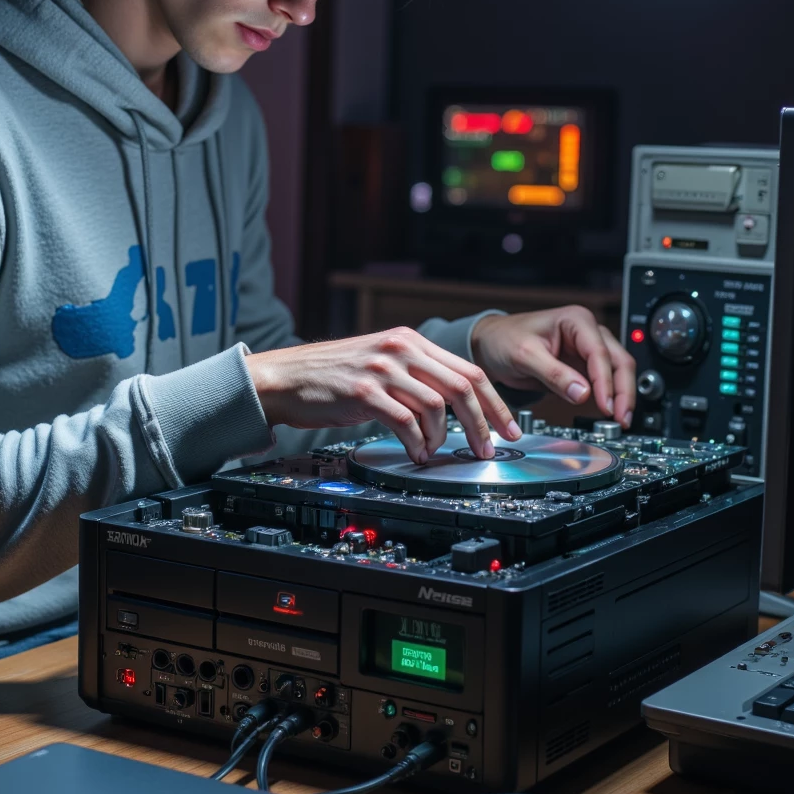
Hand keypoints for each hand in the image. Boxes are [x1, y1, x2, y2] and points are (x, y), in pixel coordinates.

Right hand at [245, 327, 521, 464]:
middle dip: (482, 422)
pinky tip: (416, 453)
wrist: (285, 377)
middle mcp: (400, 349)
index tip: (508, 427)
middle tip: (487, 448)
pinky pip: (405, 421)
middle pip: (462, 386)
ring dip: (444, 437)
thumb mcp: (382, 363)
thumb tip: (456, 406)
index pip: (469, 369)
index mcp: (410, 340)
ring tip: (436, 452)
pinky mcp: (363, 392)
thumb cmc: (333, 375)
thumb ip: (417, 376)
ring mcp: (382, 369)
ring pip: (437, 405)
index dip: (495, 402)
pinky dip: (417, 442)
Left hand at [470, 306, 635, 427]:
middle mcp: (587, 332)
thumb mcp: (524, 355)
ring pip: (617, 371)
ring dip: (620, 395)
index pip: (599, 353)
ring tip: (619, 419)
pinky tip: (609, 413)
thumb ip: (554, 374)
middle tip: (621, 418)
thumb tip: (583, 393)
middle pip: (618, 361)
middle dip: (623, 391)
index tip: (606, 406)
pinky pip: (603, 381)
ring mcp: (587, 349)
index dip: (606, 382)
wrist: (490, 344)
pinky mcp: (583, 366)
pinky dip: (608, 397)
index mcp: (576, 320)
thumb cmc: (503, 339)